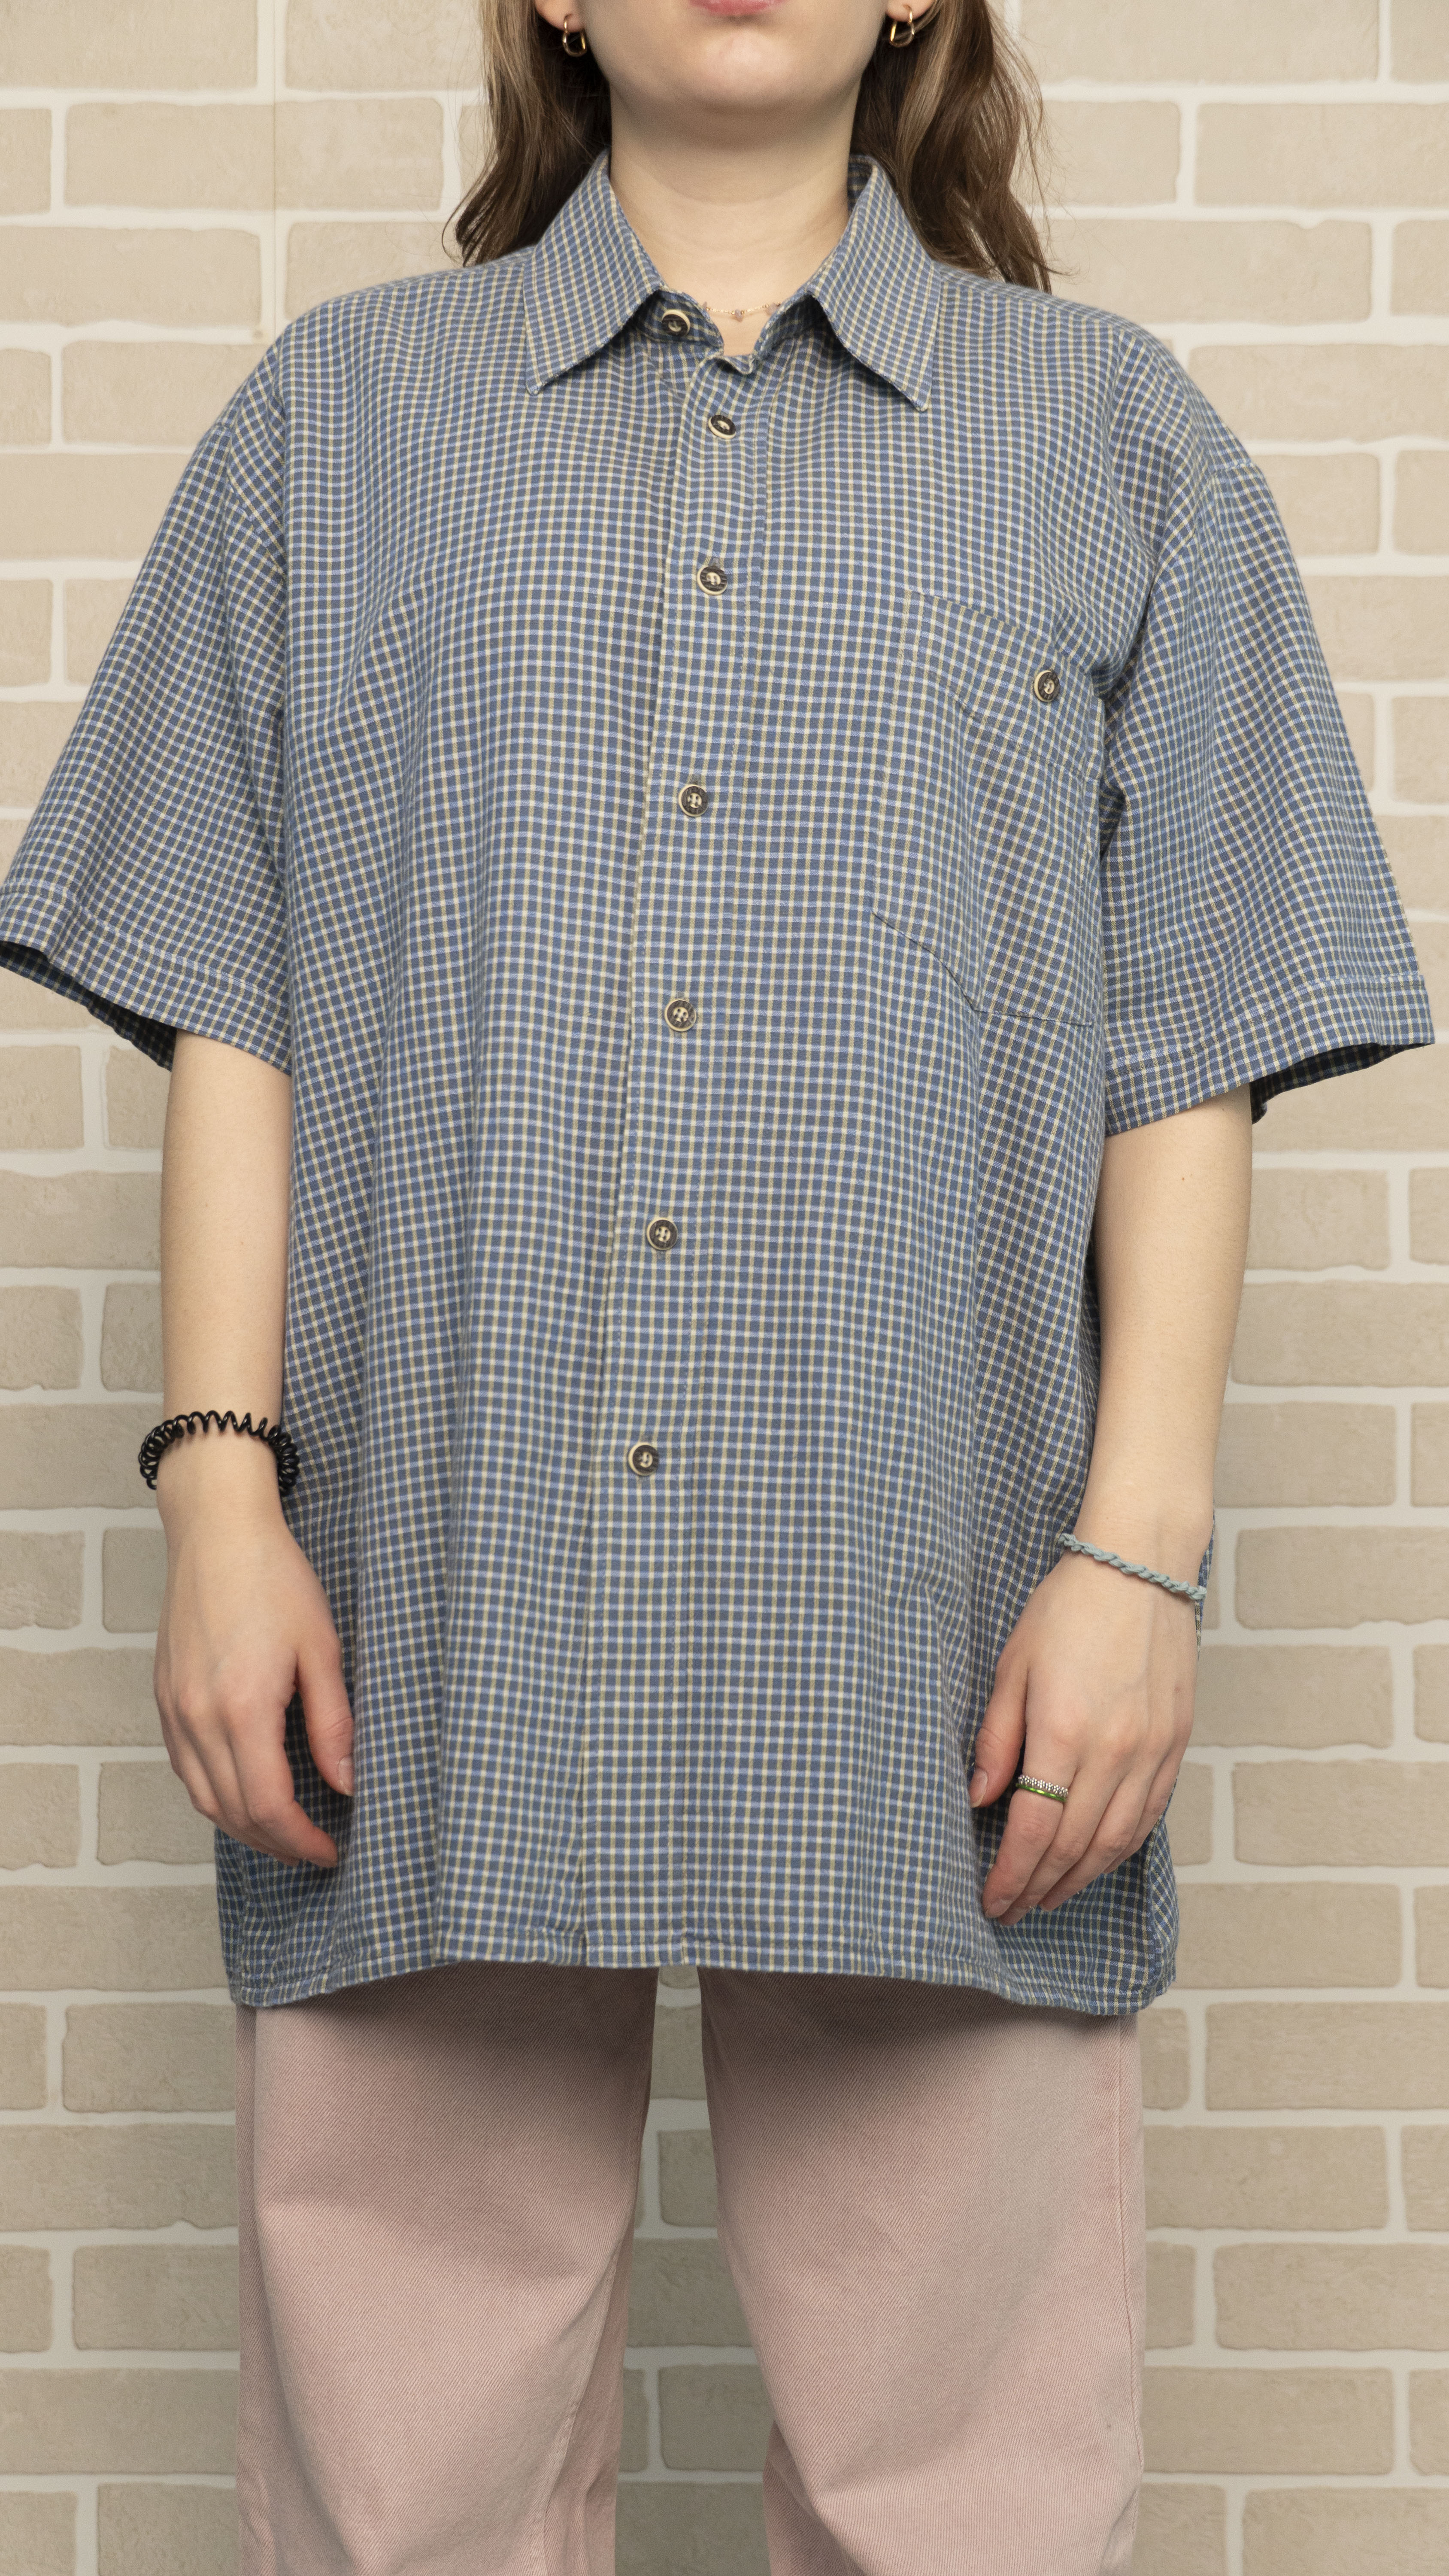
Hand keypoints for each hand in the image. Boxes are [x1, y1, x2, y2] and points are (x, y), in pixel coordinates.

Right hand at [153, 1439, 352, 1866]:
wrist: (216, 1532)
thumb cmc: (274, 1578)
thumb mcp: (322, 1648)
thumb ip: (333, 1723)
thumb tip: (347, 1783)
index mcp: (241, 1707)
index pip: (268, 1805)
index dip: (301, 1840)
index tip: (330, 1851)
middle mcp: (198, 1717)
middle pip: (233, 1812)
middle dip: (276, 1843)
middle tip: (314, 1851)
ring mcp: (173, 1710)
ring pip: (203, 1798)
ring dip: (243, 1826)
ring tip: (283, 1834)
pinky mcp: (164, 1698)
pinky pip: (186, 1768)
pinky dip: (215, 1794)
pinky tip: (244, 1792)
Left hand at [968, 1542, 1198, 1926]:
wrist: (1139, 1568)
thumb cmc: (1067, 1610)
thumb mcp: (1012, 1667)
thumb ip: (997, 1739)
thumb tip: (980, 1800)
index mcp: (1066, 1733)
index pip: (1034, 1831)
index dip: (1010, 1876)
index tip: (991, 1901)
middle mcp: (1115, 1753)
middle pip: (1073, 1848)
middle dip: (1038, 1888)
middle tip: (1012, 1910)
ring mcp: (1152, 1752)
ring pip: (1114, 1843)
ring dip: (1078, 1879)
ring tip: (1048, 1896)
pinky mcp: (1176, 1744)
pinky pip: (1148, 1816)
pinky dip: (1119, 1849)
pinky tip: (1096, 1860)